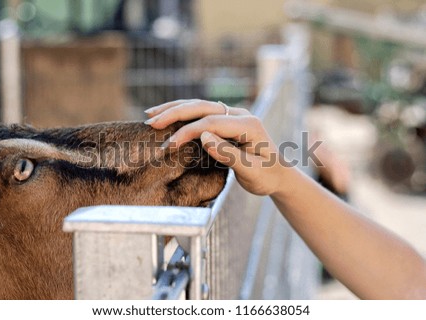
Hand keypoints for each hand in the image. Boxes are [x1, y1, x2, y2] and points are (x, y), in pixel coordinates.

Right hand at [144, 99, 285, 195]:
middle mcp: (240, 115)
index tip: (168, 146)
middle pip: (202, 107)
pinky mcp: (226, 120)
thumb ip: (229, 154)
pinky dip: (183, 113)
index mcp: (248, 125)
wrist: (278, 175)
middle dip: (175, 113)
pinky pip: (201, 112)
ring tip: (151, 114)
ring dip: (175, 108)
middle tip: (151, 122)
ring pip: (199, 105)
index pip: (211, 123)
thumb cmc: (266, 176)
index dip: (187, 132)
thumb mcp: (251, 171)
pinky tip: (168, 115)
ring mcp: (233, 115)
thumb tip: (203, 136)